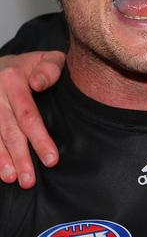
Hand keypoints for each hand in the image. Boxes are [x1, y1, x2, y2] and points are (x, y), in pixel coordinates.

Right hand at [0, 51, 63, 187]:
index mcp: (13, 80)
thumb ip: (50, 68)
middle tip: (30, 180)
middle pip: (10, 130)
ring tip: (14, 178)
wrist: (0, 65)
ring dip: (3, 160)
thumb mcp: (45, 57)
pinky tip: (0, 170)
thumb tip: (39, 84)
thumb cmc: (30, 65)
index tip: (51, 159)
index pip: (28, 114)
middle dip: (21, 156)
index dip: (39, 138)